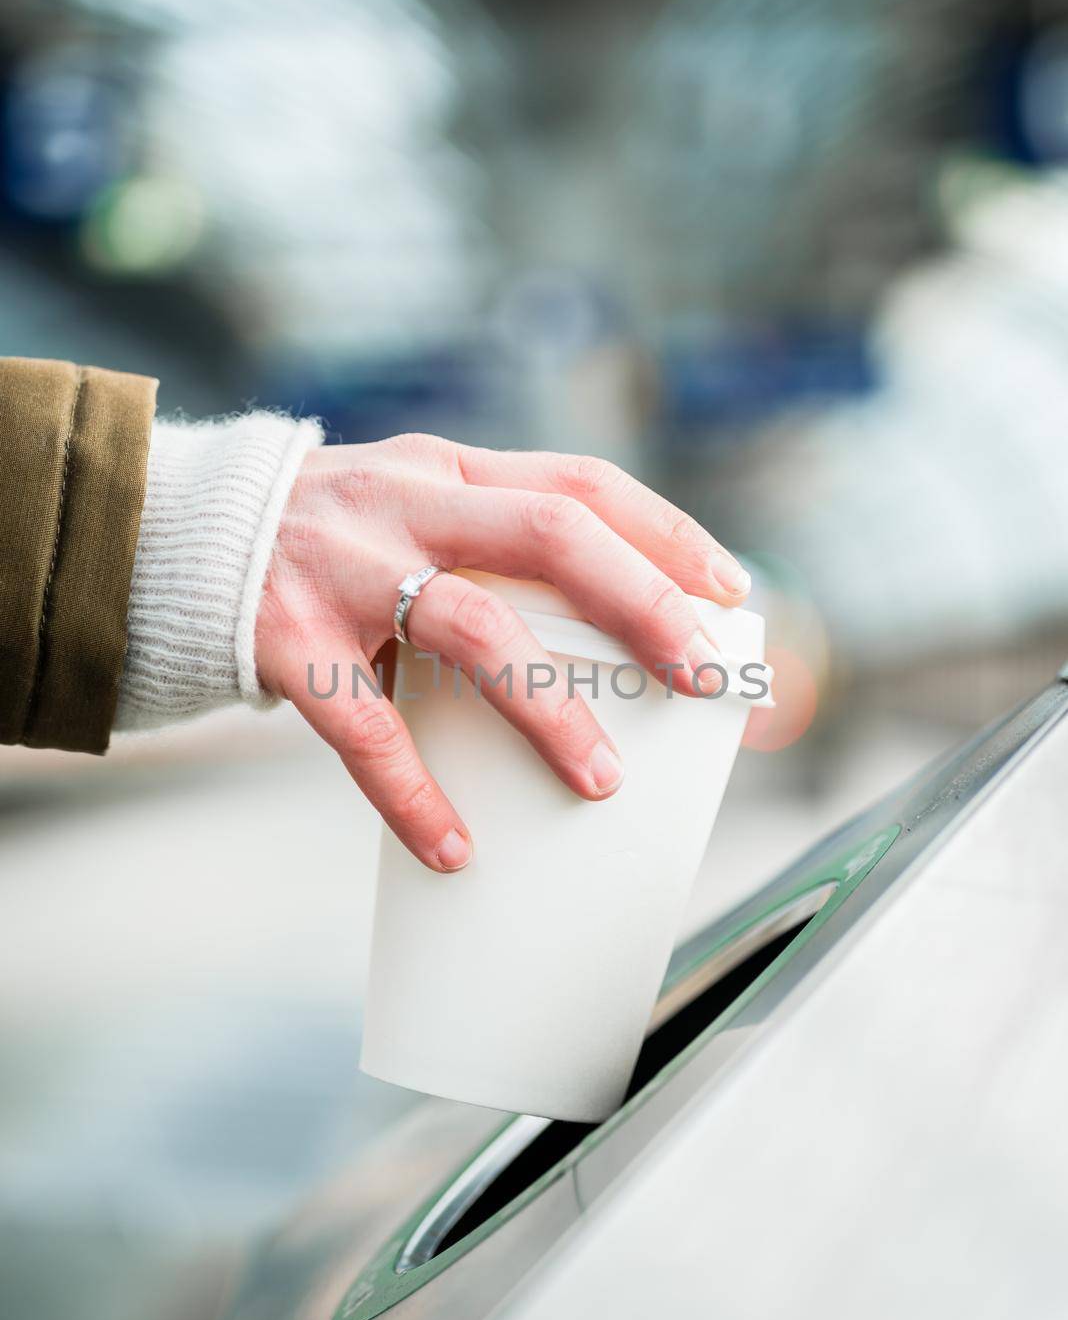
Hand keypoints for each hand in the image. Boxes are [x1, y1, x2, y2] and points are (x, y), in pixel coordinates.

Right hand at [255, 434, 749, 872]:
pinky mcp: (285, 639)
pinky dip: (413, 793)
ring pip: (475, 631)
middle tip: (704, 676)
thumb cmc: (316, 541)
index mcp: (448, 473)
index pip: (579, 480)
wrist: (163, 536)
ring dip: (552, 709)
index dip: (665, 531)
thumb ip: (484, 548)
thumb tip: (601, 645)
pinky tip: (453, 846)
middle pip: (553, 537)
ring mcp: (344, 569)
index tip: (731, 588)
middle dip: (644, 605)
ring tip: (602, 781)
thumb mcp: (403, 510)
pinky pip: (363, 729)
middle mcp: (405, 505)